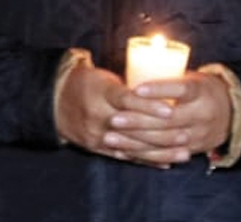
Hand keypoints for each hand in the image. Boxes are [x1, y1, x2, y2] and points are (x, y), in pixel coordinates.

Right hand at [57, 63, 229, 166]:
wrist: (53, 102)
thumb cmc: (85, 84)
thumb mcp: (102, 77)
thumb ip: (126, 88)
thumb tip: (160, 93)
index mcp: (98, 92)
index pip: (125, 99)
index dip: (148, 106)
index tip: (170, 110)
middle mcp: (97, 115)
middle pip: (133, 127)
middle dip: (162, 133)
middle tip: (186, 134)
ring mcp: (96, 134)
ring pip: (133, 146)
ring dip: (160, 151)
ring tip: (183, 152)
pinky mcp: (96, 147)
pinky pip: (125, 157)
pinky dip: (146, 160)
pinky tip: (165, 163)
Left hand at [115, 72, 233, 161]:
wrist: (233, 113)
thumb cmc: (199, 89)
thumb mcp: (189, 78)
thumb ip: (167, 77)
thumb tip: (130, 66)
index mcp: (202, 91)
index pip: (181, 89)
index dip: (158, 90)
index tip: (135, 90)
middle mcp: (203, 113)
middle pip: (169, 119)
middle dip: (138, 121)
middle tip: (113, 119)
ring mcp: (200, 134)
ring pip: (165, 140)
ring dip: (135, 141)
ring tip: (110, 137)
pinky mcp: (195, 149)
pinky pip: (167, 154)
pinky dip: (144, 154)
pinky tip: (124, 152)